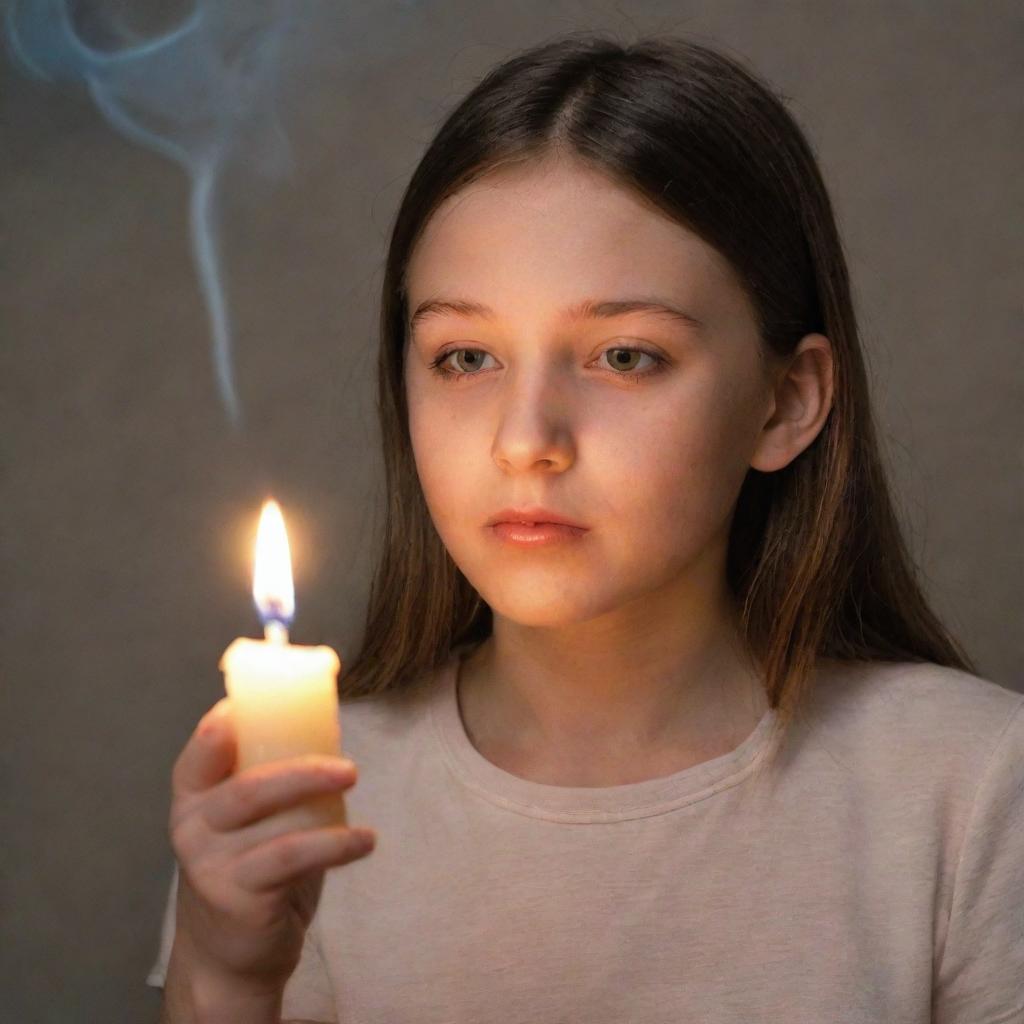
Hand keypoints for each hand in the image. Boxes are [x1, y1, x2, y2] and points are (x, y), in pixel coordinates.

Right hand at [167, 698, 375, 993]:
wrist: (228, 953)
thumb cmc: (251, 865)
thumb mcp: (254, 817)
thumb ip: (273, 774)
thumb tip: (329, 722)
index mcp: (194, 793)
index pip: (203, 748)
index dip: (227, 722)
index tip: (269, 700)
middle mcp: (193, 826)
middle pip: (247, 787)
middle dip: (301, 770)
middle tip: (349, 767)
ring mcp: (211, 864)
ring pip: (273, 823)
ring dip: (323, 801)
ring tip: (358, 785)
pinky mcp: (237, 897)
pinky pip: (292, 859)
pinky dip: (335, 845)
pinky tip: (365, 840)